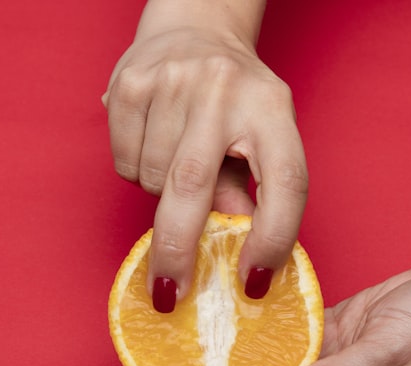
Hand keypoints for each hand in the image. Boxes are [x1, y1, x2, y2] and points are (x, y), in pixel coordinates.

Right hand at [104, 23, 307, 308]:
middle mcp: (224, 89)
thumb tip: (239, 260)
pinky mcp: (129, 84)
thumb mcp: (262, 139)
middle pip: (194, 188)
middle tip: (171, 294)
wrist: (195, 26)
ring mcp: (172, 82)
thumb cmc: (236, 98)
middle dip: (178, 250)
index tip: (253, 283)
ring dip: (160, 195)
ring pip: (153, 181)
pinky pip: (124, 163)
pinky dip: (134, 170)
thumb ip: (251, 196)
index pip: (285, 182)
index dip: (273, 239)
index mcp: (272, 107)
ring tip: (175, 162)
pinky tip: (151, 142)